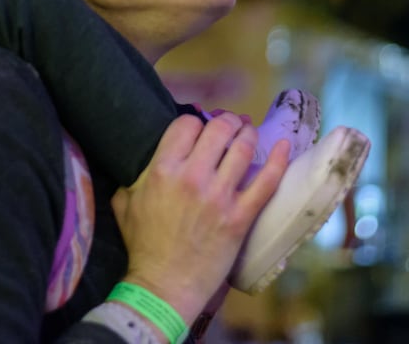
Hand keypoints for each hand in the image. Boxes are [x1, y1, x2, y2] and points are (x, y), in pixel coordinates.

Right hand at [112, 113, 288, 324]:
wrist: (164, 286)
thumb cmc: (143, 246)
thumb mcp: (125, 201)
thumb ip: (136, 172)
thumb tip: (146, 155)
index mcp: (162, 170)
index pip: (186, 124)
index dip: (195, 121)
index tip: (200, 128)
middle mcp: (192, 176)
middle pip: (219, 129)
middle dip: (227, 121)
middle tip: (230, 126)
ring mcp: (219, 196)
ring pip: (242, 148)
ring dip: (248, 134)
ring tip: (248, 132)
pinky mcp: (240, 216)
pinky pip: (266, 181)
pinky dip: (278, 160)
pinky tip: (283, 145)